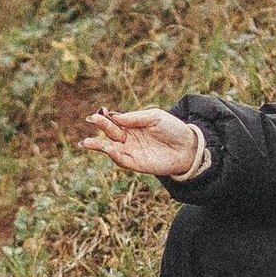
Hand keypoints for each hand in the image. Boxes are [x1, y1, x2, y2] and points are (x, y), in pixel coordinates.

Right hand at [82, 105, 207, 180]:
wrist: (188, 147)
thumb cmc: (173, 128)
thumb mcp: (155, 116)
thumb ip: (135, 117)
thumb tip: (116, 117)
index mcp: (132, 124)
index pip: (115, 121)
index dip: (106, 117)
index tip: (99, 112)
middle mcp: (129, 138)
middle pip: (110, 133)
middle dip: (101, 127)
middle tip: (92, 120)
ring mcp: (132, 151)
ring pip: (111, 148)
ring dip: (99, 146)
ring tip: (87, 142)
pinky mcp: (137, 164)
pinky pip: (122, 160)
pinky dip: (114, 156)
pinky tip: (109, 149)